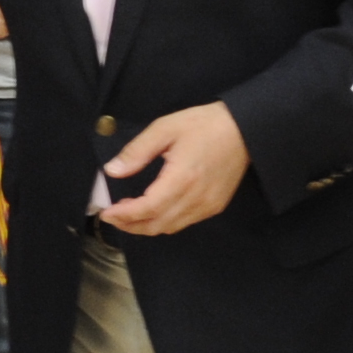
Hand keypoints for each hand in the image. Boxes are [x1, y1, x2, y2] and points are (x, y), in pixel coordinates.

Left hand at [98, 102, 250, 236]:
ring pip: (170, 227)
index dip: (125, 215)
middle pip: (157, 225)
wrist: (245, 129)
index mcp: (182, 178)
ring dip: (146, 226)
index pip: (148, 208)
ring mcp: (208, 206)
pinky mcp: (216, 206)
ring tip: (128, 216)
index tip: (106, 212)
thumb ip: (137, 152)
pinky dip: (165, 222)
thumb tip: (112, 170)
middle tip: (112, 217)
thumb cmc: (204, 124)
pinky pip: (185, 222)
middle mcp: (196, 198)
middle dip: (130, 225)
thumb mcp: (165, 128)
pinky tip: (154, 211)